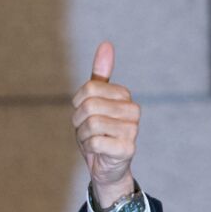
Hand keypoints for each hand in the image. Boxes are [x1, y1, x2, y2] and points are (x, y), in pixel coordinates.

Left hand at [71, 42, 139, 207]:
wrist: (107, 167)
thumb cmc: (98, 133)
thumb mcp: (94, 103)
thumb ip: (100, 77)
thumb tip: (106, 44)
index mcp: (124, 95)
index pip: (88, 90)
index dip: (77, 105)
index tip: (84, 116)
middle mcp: (133, 110)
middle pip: (88, 106)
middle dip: (79, 122)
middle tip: (87, 132)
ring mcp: (132, 130)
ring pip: (91, 125)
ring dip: (84, 137)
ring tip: (93, 141)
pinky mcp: (127, 149)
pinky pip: (95, 142)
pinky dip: (89, 148)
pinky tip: (98, 151)